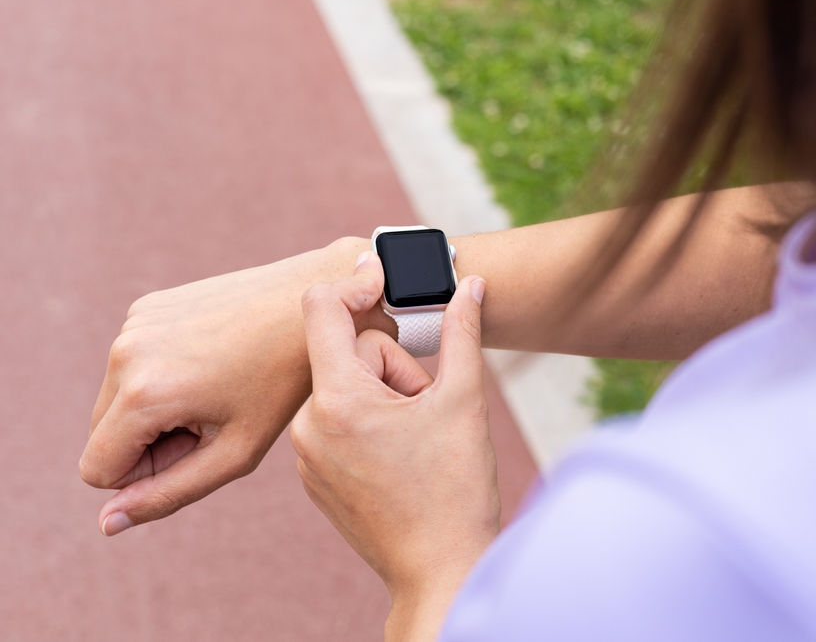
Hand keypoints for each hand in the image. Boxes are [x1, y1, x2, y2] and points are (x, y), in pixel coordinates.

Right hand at [79, 237, 384, 535]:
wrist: (312, 303)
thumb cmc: (284, 384)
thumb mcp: (235, 451)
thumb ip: (168, 494)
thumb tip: (106, 524)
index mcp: (144, 394)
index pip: (97, 471)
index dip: (146, 474)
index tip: (199, 448)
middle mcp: (124, 354)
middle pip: (102, 435)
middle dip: (148, 442)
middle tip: (215, 419)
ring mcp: (133, 323)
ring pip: (114, 400)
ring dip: (154, 408)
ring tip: (219, 389)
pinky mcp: (146, 306)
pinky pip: (132, 363)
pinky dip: (161, 373)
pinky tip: (215, 360)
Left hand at [291, 254, 498, 641]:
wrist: (441, 569)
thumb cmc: (456, 490)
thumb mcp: (464, 400)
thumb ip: (464, 331)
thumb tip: (473, 284)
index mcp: (339, 400)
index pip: (322, 308)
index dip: (356, 284)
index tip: (383, 280)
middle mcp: (309, 425)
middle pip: (350, 354)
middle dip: (394, 368)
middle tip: (425, 409)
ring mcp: (307, 454)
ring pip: (346, 389)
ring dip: (383, 398)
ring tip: (415, 440)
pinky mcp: (313, 474)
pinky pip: (337, 422)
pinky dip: (368, 424)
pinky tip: (399, 457)